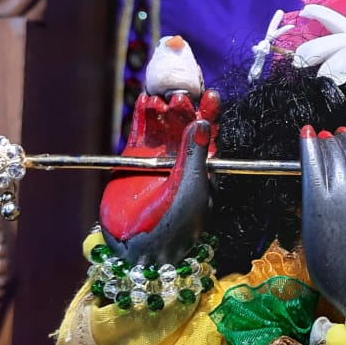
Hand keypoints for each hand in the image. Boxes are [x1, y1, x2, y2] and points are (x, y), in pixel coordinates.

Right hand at [99, 90, 219, 265]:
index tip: (211, 96)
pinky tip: (145, 101)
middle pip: (184, 125)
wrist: (139, 248)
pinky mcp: (134, 159)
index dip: (210, 114)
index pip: (208, 136)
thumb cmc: (174, 226)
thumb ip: (195, 156)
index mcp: (203, 168)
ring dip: (163, 110)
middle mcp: (181, 160)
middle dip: (184, 109)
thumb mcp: (191, 189)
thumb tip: (202, 123)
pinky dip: (142, 116)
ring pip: (162, 126)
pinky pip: (140, 132)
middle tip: (181, 98)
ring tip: (161, 100)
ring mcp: (157, 158)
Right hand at [300, 122, 345, 313]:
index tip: (308, 133)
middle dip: (330, 140)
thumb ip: (311, 209)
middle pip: (335, 153)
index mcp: (317, 206)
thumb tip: (315, 185)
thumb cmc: (336, 273)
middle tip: (329, 137)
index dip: (309, 142)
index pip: (311, 160)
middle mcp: (342, 195)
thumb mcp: (310, 240)